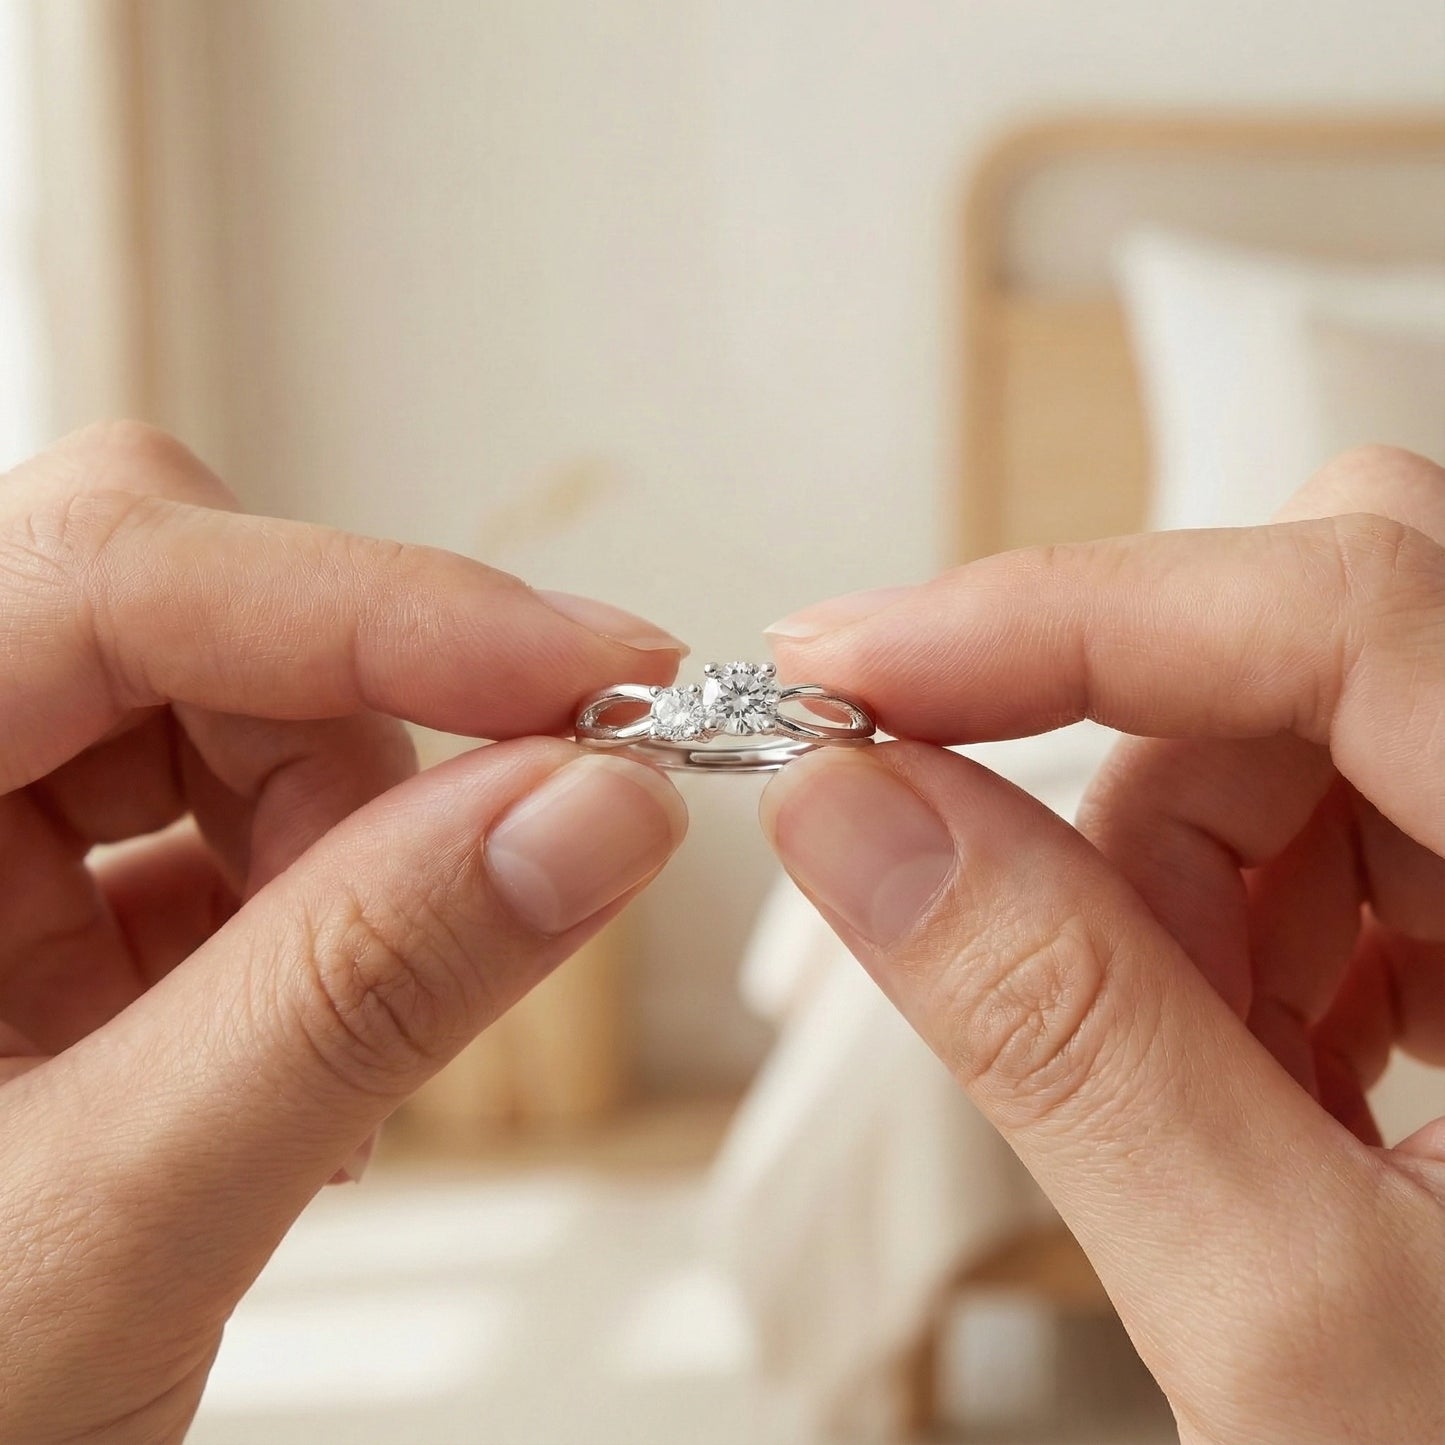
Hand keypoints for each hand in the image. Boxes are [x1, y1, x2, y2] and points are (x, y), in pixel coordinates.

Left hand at [0, 423, 688, 1441]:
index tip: (591, 676)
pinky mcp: (31, 894)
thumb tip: (591, 815)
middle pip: (178, 617)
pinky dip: (315, 906)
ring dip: (341, 849)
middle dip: (353, 757)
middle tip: (469, 892)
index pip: (110, 573)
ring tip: (334, 1048)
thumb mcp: (108, 1224)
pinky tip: (301, 1046)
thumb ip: (355, 997)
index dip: (379, 606)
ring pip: (220, 710)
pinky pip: (215, 815)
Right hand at [760, 445, 1444, 1443]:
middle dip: (1124, 780)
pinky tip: (1248, 1073)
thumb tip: (855, 817)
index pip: (1351, 608)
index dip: (1070, 615)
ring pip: (1293, 737)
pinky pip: (1324, 828)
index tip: (857, 672)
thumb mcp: (1295, 1312)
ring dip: (1173, 893)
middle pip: (1314, 640)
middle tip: (1012, 931)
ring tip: (1184, 1087)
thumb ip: (1063, 1035)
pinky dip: (1226, 932)